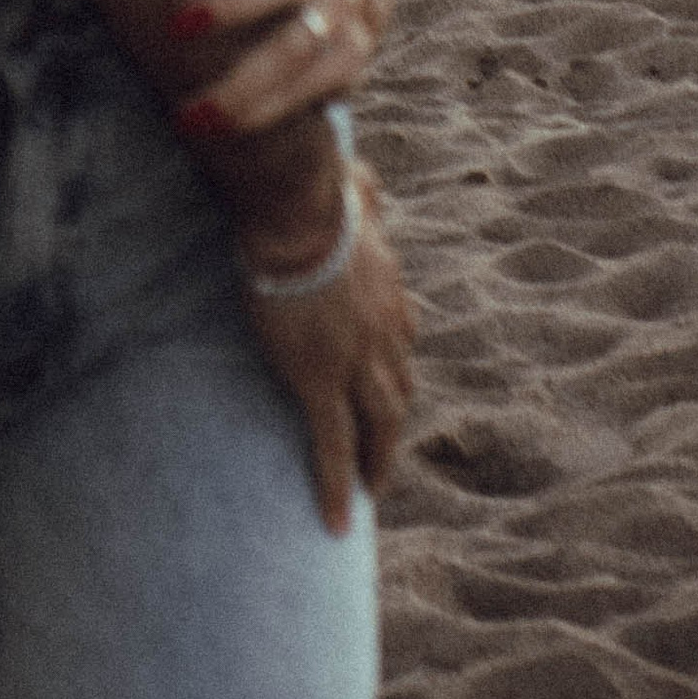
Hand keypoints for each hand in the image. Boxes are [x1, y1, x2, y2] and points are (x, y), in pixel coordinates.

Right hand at [241, 165, 413, 536]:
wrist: (297, 215)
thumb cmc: (315, 194)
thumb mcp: (352, 189)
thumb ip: (362, 191)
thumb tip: (367, 176)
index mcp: (388, 291)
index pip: (400, 340)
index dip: (392, 366)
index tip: (383, 382)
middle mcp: (385, 334)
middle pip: (398, 392)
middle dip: (391, 426)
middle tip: (381, 454)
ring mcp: (357, 363)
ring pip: (379, 427)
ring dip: (376, 460)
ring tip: (367, 490)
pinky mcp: (322, 384)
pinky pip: (333, 446)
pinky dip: (337, 486)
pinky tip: (335, 522)